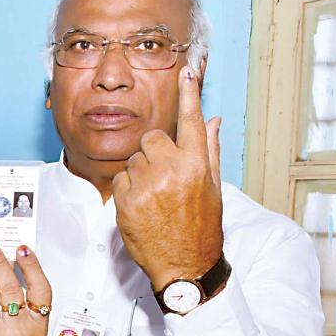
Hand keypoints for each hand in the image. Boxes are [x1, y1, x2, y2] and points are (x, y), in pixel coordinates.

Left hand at [112, 65, 223, 291]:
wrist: (183, 267)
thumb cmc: (201, 228)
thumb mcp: (213, 189)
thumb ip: (210, 151)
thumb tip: (214, 120)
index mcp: (198, 166)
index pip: (193, 121)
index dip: (190, 93)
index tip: (188, 69)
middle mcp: (173, 170)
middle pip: (152, 138)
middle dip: (155, 152)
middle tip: (165, 177)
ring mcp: (147, 183)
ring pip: (134, 158)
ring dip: (141, 171)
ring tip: (155, 197)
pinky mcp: (125, 197)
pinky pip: (121, 177)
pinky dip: (128, 188)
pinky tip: (142, 206)